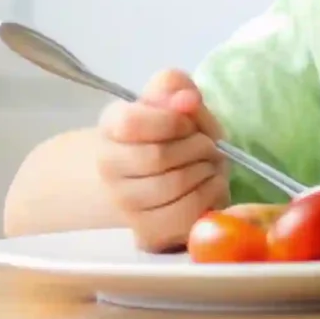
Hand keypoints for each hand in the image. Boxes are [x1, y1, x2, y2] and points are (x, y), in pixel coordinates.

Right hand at [95, 70, 226, 252]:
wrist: (143, 178)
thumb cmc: (164, 134)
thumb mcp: (167, 101)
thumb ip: (174, 87)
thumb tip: (187, 98)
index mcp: (112, 128)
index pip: (132, 123)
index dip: (172, 120)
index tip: (188, 122)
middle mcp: (109, 169)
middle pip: (160, 157)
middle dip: (198, 146)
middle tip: (208, 144)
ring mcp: (125, 204)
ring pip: (174, 186)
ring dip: (207, 170)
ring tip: (208, 164)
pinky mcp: (148, 231)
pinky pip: (186, 215)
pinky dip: (210, 195)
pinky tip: (209, 184)